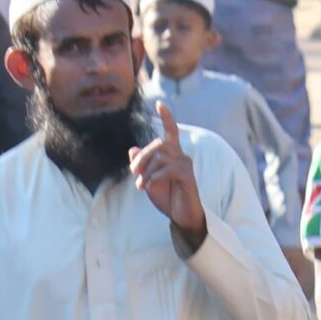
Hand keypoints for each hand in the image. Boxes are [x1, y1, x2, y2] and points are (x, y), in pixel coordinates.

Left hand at [129, 102, 207, 240]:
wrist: (180, 215)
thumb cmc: (166, 196)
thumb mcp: (148, 179)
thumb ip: (142, 165)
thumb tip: (132, 149)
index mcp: (172, 154)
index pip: (171, 131)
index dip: (167, 117)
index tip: (160, 103)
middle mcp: (181, 155)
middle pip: (158, 144)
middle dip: (142, 157)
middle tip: (133, 172)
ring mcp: (186, 164)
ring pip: (160, 157)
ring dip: (146, 172)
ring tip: (141, 186)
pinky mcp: (188, 175)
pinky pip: (167, 169)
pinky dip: (154, 177)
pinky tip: (149, 186)